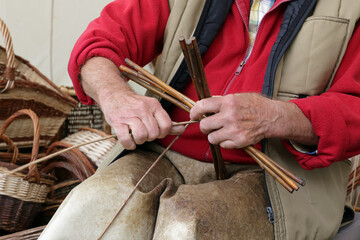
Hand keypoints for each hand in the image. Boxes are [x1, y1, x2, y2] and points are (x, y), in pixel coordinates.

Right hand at [100, 90, 184, 149]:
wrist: (114, 95)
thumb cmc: (135, 105)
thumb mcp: (152, 109)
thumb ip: (167, 121)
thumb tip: (182, 129)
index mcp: (153, 105)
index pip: (166, 125)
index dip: (162, 133)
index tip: (156, 132)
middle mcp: (142, 109)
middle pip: (154, 133)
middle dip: (150, 137)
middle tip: (144, 133)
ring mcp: (129, 115)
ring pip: (141, 136)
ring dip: (139, 141)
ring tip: (136, 136)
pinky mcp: (117, 121)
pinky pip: (126, 139)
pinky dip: (129, 144)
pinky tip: (129, 141)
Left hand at [190, 93, 317, 148]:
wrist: (272, 117)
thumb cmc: (255, 105)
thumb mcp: (238, 96)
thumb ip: (221, 100)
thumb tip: (206, 104)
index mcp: (228, 102)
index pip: (202, 106)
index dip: (194, 112)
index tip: (193, 115)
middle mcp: (229, 116)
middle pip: (204, 126)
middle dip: (204, 126)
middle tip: (208, 126)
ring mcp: (234, 130)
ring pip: (211, 138)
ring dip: (214, 136)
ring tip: (221, 132)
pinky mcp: (239, 141)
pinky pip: (223, 145)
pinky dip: (224, 142)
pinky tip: (231, 136)